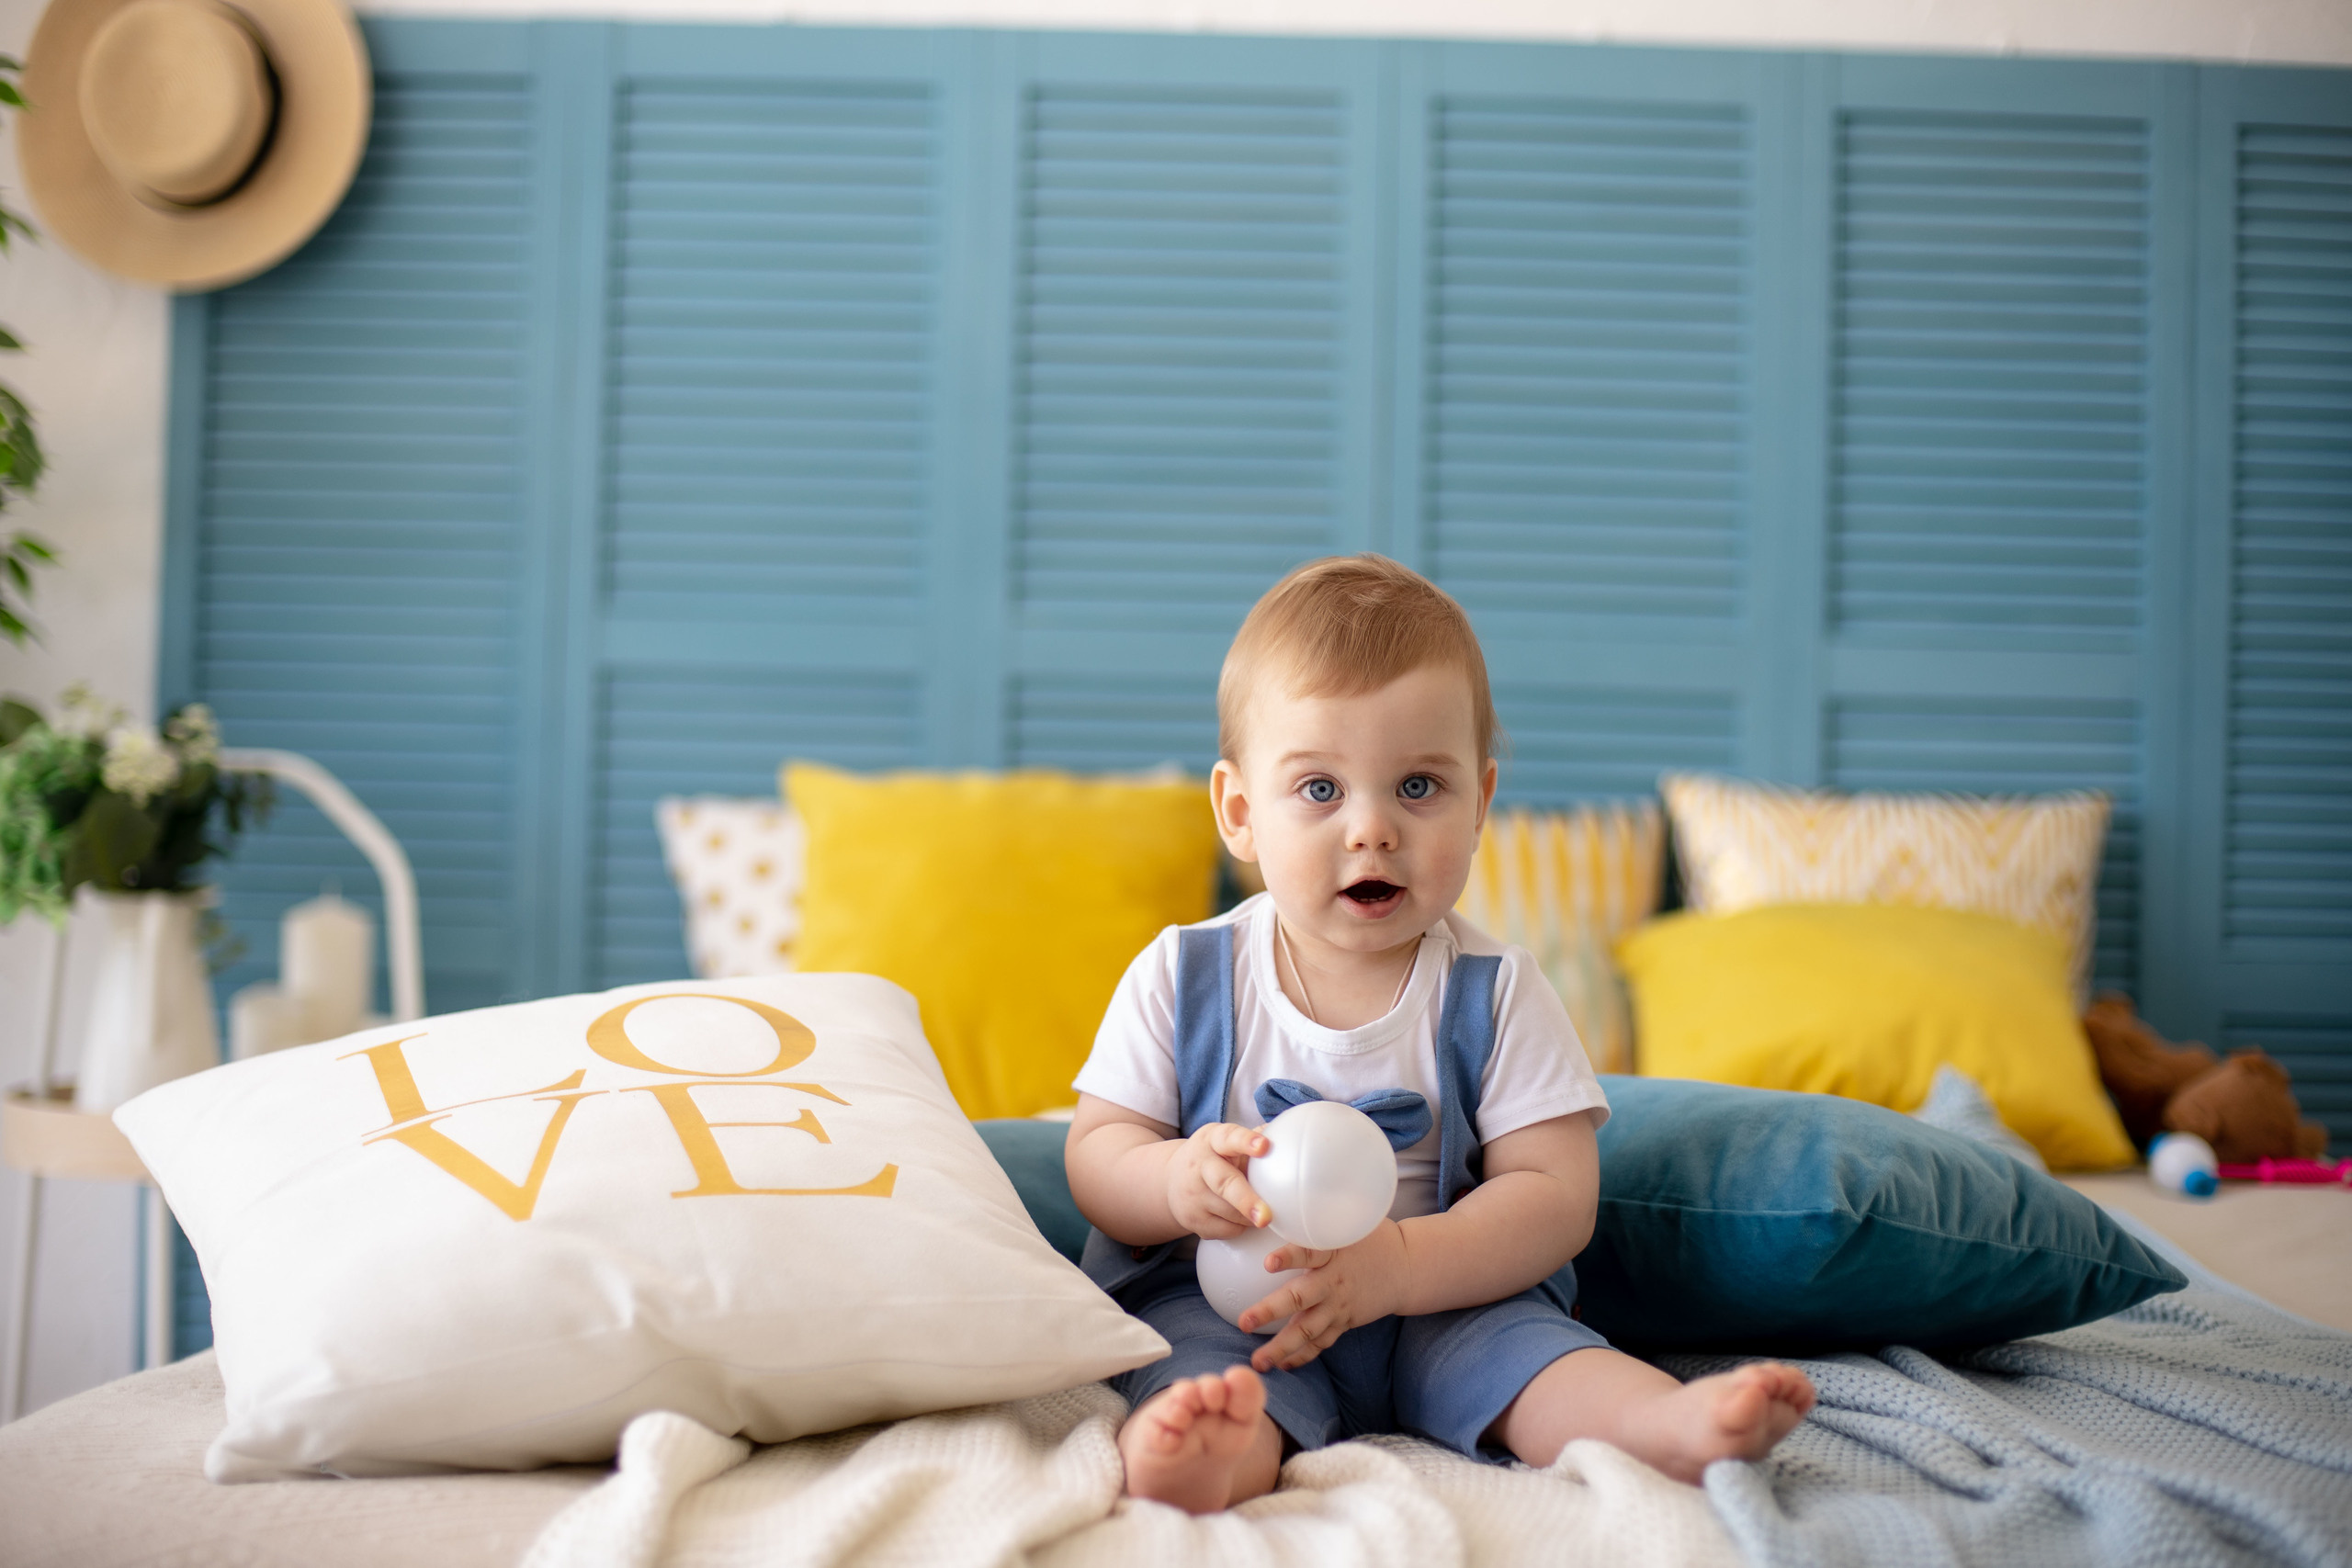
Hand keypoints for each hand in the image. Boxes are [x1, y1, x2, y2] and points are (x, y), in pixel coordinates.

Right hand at [1166, 1122, 1272, 1239]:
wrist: (1173, 1179)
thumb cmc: (1215, 1157)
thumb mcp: (1227, 1140)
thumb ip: (1256, 1137)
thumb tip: (1293, 1135)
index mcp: (1212, 1140)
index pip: (1229, 1138)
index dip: (1246, 1141)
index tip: (1265, 1146)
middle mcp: (1199, 1165)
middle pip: (1224, 1183)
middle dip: (1246, 1200)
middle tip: (1266, 1216)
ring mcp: (1193, 1194)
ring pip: (1228, 1212)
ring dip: (1250, 1216)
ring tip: (1261, 1212)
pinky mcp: (1192, 1219)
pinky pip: (1225, 1230)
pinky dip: (1240, 1228)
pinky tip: (1241, 1219)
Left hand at [1242, 1220, 1407, 1371]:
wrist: (1406, 1268)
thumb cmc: (1370, 1237)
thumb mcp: (1348, 1221)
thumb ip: (1318, 1217)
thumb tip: (1279, 1200)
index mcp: (1333, 1252)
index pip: (1309, 1252)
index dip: (1289, 1258)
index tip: (1268, 1262)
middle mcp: (1334, 1282)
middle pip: (1301, 1299)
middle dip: (1271, 1311)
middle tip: (1245, 1322)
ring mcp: (1339, 1306)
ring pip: (1308, 1330)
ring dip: (1282, 1347)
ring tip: (1259, 1361)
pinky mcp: (1344, 1322)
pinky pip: (1322, 1343)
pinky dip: (1304, 1356)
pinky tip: (1283, 1365)